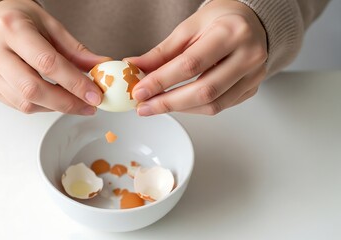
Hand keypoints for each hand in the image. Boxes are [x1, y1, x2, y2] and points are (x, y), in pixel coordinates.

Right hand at [0, 0, 109, 113]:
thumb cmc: (22, 20)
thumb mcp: (52, 26)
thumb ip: (76, 51)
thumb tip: (102, 68)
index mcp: (11, 28)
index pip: (47, 63)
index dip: (74, 83)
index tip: (94, 95)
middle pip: (33, 89)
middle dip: (66, 103)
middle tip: (88, 106)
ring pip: (24, 102)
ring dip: (55, 107)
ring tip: (75, 103)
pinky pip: (17, 105)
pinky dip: (41, 107)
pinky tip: (54, 100)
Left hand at [126, 0, 267, 115]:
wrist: (251, 22)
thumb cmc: (221, 20)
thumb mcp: (189, 28)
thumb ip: (162, 52)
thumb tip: (135, 67)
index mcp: (231, 32)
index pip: (190, 64)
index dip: (161, 81)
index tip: (140, 91)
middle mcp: (248, 55)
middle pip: (204, 90)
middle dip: (168, 102)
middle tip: (144, 106)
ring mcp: (253, 75)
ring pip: (213, 104)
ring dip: (180, 109)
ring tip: (156, 106)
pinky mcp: (252, 89)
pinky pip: (220, 106)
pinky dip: (195, 109)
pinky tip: (178, 104)